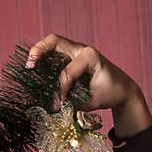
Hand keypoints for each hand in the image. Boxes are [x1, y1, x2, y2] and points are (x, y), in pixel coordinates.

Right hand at [25, 33, 151, 136]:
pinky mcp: (73, 57)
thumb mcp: (94, 101)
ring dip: (39, 53)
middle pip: (55, 42)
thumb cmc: (112, 93)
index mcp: (90, 57)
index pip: (68, 72)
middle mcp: (82, 49)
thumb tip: (55, 109)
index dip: (60, 89)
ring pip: (53, 44)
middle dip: (39, 51)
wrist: (123, 89)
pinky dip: (45, 59)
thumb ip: (75, 104)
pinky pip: (56, 54)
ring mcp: (77, 51)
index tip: (58, 105)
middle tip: (29, 66)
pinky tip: (37, 69)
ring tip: (29, 66)